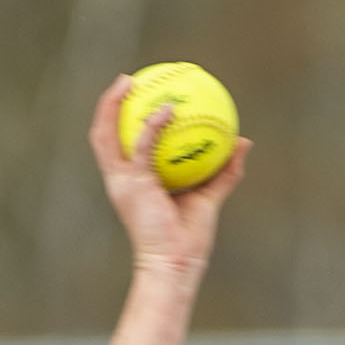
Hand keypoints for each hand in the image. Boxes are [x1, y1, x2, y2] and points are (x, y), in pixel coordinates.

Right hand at [89, 74, 246, 276]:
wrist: (176, 263)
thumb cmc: (188, 239)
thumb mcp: (209, 198)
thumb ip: (224, 170)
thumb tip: (243, 142)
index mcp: (131, 184)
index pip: (116, 147)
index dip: (119, 119)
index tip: (137, 95)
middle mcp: (120, 181)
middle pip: (101, 137)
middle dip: (107, 105)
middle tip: (127, 80)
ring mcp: (123, 183)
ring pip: (105, 137)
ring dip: (112, 106)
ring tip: (129, 82)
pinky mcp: (135, 186)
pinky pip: (142, 147)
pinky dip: (152, 126)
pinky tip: (168, 109)